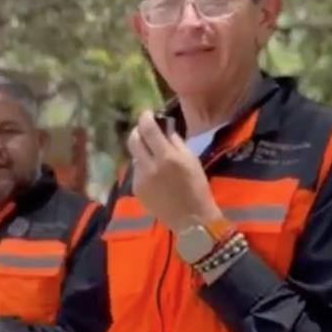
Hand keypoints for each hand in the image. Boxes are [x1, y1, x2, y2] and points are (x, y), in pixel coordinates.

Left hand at [126, 110, 221, 232]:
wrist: (191, 218)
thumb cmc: (197, 187)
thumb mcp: (191, 160)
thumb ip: (176, 142)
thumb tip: (164, 129)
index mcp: (166, 157)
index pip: (148, 129)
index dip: (145, 118)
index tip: (147, 113)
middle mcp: (149, 166)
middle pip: (133, 140)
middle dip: (138, 131)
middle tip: (145, 129)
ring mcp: (140, 179)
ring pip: (134, 156)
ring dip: (141, 150)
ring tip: (153, 152)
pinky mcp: (137, 189)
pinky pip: (136, 171)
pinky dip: (143, 166)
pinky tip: (154, 172)